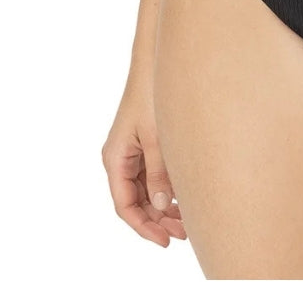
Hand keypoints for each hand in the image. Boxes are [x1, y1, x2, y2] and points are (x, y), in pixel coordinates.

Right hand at [102, 74, 187, 247]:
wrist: (155, 61)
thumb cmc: (152, 93)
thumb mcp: (157, 136)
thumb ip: (159, 172)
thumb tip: (163, 206)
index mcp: (115, 158)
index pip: (125, 205)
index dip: (144, 226)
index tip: (165, 240)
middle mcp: (120, 158)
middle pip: (136, 201)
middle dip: (157, 220)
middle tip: (183, 233)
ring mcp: (132, 151)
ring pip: (145, 190)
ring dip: (163, 206)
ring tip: (187, 221)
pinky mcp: (145, 143)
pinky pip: (151, 175)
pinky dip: (166, 188)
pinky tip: (184, 197)